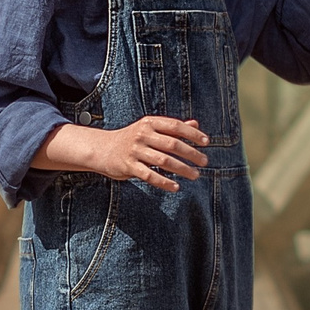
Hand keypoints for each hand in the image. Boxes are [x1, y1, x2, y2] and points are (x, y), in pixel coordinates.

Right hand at [33, 116, 209, 191]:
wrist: (102, 149)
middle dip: (191, 153)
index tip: (206, 142)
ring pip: (164, 161)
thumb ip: (172, 128)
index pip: (176, 126)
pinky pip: (150, 175)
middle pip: (172, 144)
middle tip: (204, 162)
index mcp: (149, 123)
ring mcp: (135, 151)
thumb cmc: (132, 139)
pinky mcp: (128, 166)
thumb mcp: (150, 129)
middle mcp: (142, 135)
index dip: (193, 134)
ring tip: (195, 175)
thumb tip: (196, 123)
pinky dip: (164, 182)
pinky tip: (176, 187)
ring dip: (182, 169)